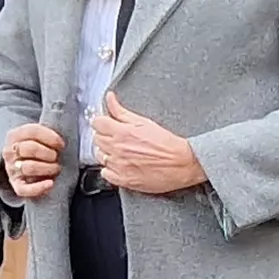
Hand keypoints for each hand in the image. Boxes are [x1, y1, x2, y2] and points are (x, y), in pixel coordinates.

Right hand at [1, 123, 64, 201]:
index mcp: (14, 135)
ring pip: (29, 167)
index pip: (32, 131)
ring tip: (56, 168)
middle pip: (30, 149)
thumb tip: (61, 138)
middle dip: (49, 153)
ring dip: (47, 168)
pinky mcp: (16, 184)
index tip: (61, 144)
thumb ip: (45, 133)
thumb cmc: (37, 147)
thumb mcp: (37, 135)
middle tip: (57, 157)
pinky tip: (50, 184)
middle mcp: (10, 152)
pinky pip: (24, 189)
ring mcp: (11, 169)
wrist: (23, 162)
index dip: (50, 137)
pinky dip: (39, 187)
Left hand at [89, 95, 205, 195]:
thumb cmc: (167, 143)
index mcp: (122, 132)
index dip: (101, 122)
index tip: (106, 124)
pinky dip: (109, 169)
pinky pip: (105, 173)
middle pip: (97, 139)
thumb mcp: (144, 122)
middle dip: (104, 135)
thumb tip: (109, 98)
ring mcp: (119, 166)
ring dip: (106, 152)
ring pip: (99, 156)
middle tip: (117, 136)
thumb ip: (121, 111)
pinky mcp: (123, 180)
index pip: (97, 123)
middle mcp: (117, 149)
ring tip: (120, 151)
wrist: (182, 164)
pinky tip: (120, 164)